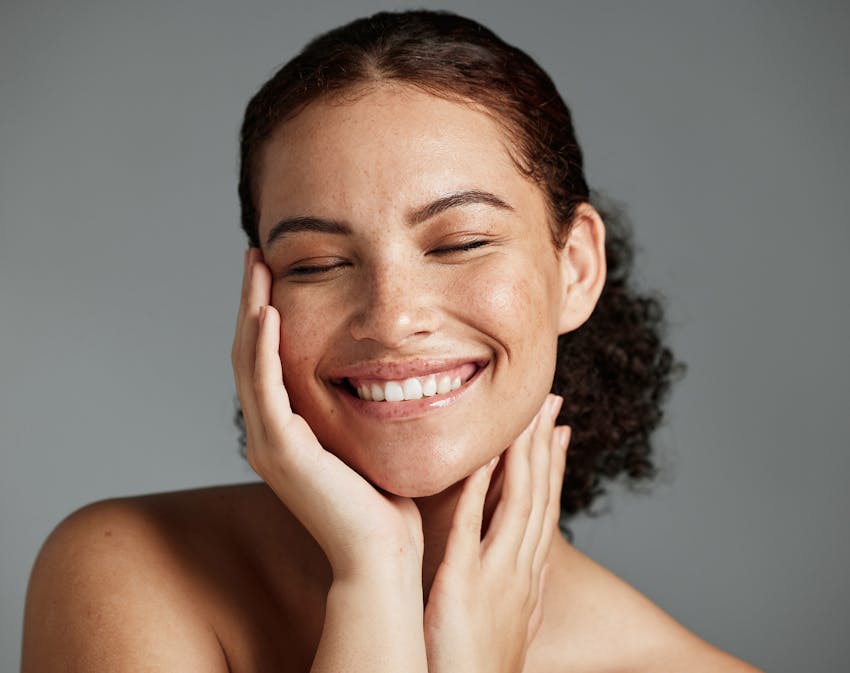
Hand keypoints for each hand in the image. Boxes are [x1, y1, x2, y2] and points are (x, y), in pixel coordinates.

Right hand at [231, 248, 423, 578]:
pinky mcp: (281, 451)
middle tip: (257, 256)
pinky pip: (265, 388)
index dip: (268, 315)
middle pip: (250, 353)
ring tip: (256, 267)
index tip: (277, 273)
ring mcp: (270, 442)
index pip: (269, 360)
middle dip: (252, 301)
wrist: (383, 555)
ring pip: (249, 363)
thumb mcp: (372, 439)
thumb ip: (367, 404)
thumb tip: (392, 368)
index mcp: (288, 431)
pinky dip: (263, 348)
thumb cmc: (387, 502)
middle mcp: (269, 433)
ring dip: (251, 311)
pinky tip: (269, 312)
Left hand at [423, 394, 569, 672]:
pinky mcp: (463, 584)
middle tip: (550, 402)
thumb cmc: (482, 667)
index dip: (553, 466)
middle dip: (545, 446)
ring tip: (526, 415)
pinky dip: (478, 490)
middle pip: (539, 495)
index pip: (546, 508)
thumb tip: (531, 563)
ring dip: (522, 455)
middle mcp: (520, 569)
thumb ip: (520, 585)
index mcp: (529, 575)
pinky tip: (480, 459)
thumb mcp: (512, 621)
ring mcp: (496, 575)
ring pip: (517, 502)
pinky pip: (472, 527)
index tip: (558, 429)